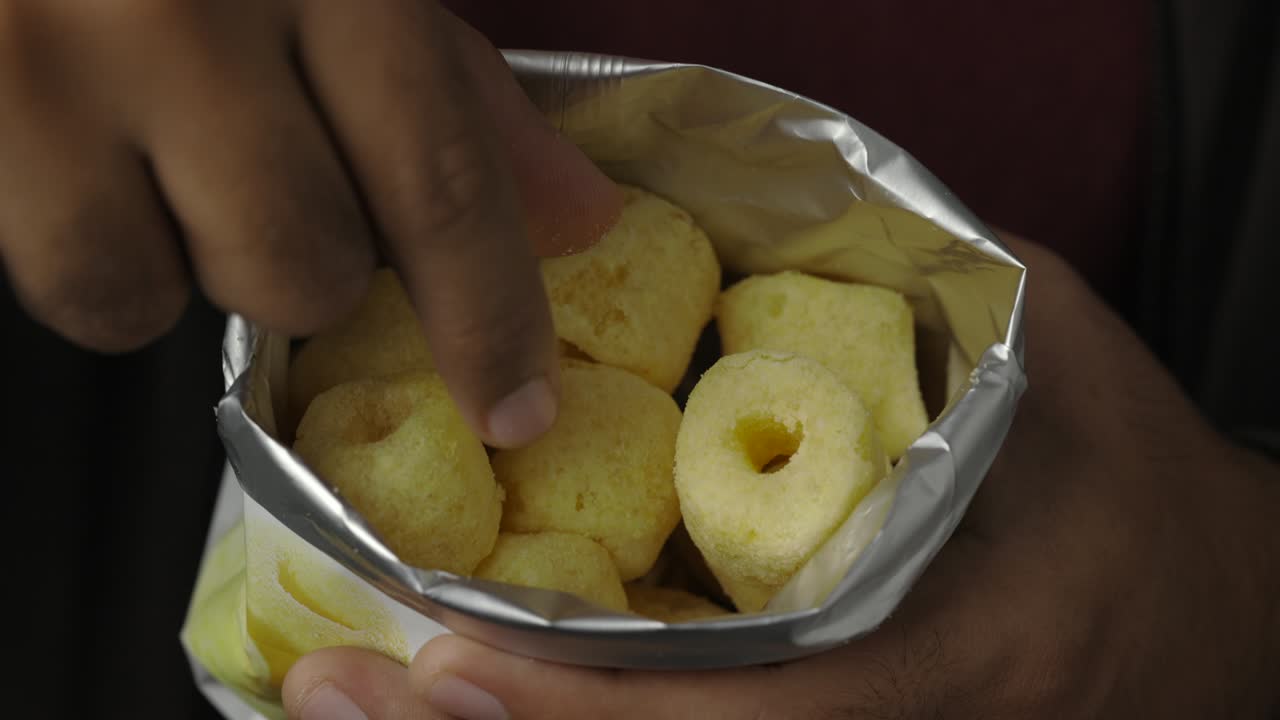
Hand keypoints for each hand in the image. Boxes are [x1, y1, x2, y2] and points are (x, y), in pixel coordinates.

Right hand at [0, 0, 619, 446]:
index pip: (438, 173)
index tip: (518, 411)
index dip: (488, 316)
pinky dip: (104, 255)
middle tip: (266, 172)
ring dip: (196, 260)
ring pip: (179, 294)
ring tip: (163, 155)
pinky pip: (76, 283)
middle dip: (309, 265)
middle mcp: (190, 6)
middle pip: (307, 265)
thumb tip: (579, 220)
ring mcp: (55, 56)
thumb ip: (461, 93)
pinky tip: (94, 166)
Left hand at [280, 236, 1279, 718]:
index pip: (743, 711)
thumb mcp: (1055, 359)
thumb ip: (924, 293)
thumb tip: (770, 230)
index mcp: (959, 654)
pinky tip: (489, 687)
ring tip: (370, 698)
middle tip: (339, 693)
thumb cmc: (1147, 493)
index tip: (439, 655)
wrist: (1220, 614)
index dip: (579, 705)